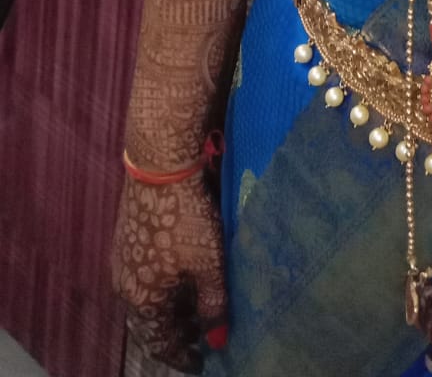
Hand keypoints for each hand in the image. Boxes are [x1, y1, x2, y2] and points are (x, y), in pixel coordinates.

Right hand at [111, 172, 226, 373]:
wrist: (160, 166)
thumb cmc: (186, 218)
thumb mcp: (208, 264)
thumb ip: (213, 304)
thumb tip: (219, 339)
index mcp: (140, 300)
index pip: (158, 342)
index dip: (181, 354)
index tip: (203, 359)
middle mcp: (123, 286)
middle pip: (151, 321)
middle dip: (178, 329)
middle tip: (208, 329)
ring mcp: (122, 260)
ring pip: (148, 297)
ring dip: (173, 305)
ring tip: (201, 301)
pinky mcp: (127, 238)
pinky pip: (146, 275)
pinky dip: (165, 284)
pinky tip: (187, 272)